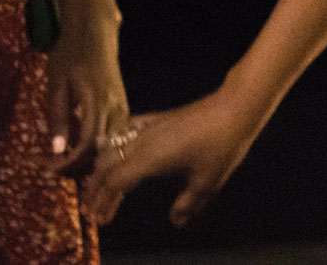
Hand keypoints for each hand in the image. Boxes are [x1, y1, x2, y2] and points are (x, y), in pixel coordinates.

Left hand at [44, 10, 127, 177]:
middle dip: (76, 165)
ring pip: (110, 145)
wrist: (95, 33)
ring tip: (63, 162)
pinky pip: (114, 135)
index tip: (49, 168)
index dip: (69, 162)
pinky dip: (97, 147)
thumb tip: (58, 150)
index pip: (88, 145)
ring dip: (88, 158)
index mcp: (97, 103)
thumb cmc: (71, 55)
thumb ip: (58, 117)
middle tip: (50, 168)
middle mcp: (115, 108)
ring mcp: (122, 107)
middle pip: (101, 150)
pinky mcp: (122, 106)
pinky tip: (80, 148)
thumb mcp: (57, 84)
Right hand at [82, 87, 263, 225]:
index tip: (98, 218)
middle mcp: (143, 141)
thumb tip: (175, 220)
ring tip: (99, 184)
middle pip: (106, 164)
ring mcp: (149, 126)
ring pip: (113, 146)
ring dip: (102, 166)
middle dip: (95, 186)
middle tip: (90, 207)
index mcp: (150, 159)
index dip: (103, 201)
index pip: (114, 182)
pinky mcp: (158, 117)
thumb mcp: (208, 181)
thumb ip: (189, 202)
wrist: (235, 107)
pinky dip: (115, 143)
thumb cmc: (222, 145)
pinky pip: (127, 129)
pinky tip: (116, 148)